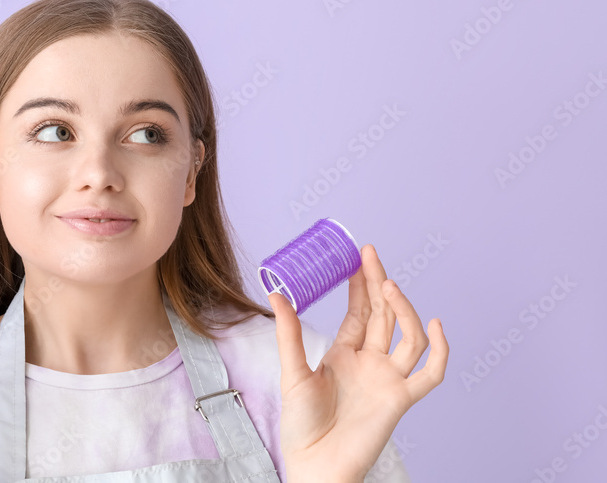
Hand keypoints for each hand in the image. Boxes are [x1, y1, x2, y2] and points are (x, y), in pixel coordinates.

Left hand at [267, 243, 448, 482]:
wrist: (315, 465)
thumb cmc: (301, 425)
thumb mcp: (292, 373)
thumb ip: (289, 334)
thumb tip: (275, 293)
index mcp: (344, 354)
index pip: (359, 311)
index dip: (360, 284)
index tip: (358, 256)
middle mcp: (369, 362)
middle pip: (382, 315)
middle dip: (378, 283)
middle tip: (370, 253)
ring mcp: (387, 379)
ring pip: (407, 336)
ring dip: (402, 309)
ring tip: (388, 284)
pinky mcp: (400, 399)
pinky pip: (429, 374)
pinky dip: (439, 351)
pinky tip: (436, 326)